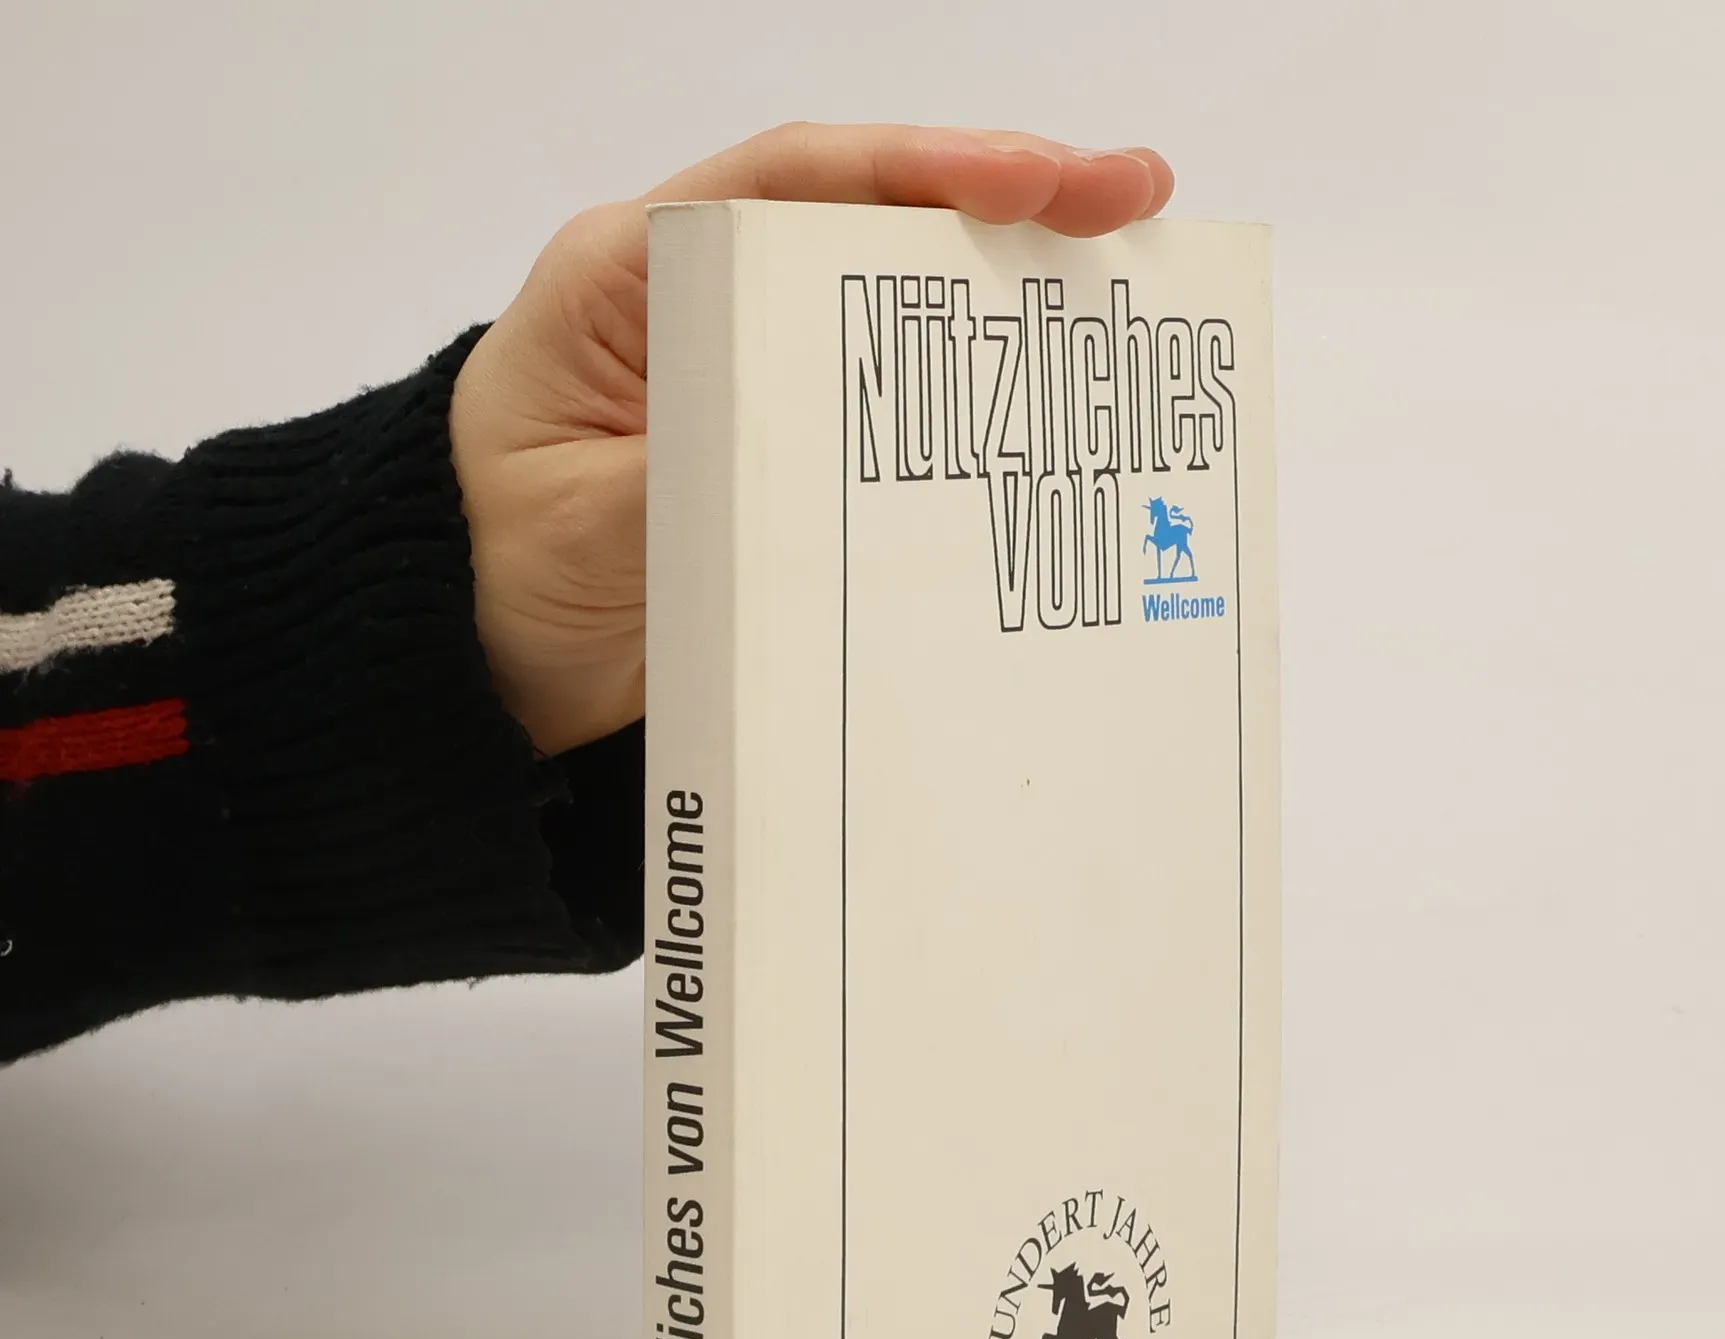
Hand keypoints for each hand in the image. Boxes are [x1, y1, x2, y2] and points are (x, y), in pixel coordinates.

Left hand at [448, 122, 1174, 755]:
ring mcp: (752, 373)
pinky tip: (1049, 397)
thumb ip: (685, 479)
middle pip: (864, 220)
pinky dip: (969, 392)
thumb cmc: (497, 575)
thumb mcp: (580, 528)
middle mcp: (701, 302)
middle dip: (1003, 200)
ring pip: (891, 302)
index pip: (788, 182)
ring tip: (1127, 277)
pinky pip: (890, 402)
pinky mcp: (784, 449)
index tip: (1029, 180)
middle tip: (1129, 199)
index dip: (917, 170)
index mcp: (630, 278)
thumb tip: (807, 455)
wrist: (480, 667)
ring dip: (1004, 290)